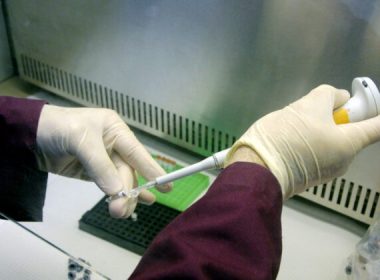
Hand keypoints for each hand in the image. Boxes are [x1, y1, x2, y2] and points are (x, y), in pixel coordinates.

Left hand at [36, 105, 171, 217]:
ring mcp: (104, 160)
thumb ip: (100, 166)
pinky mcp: (94, 173)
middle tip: (121, 210)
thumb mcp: (80, 141)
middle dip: (127, 191)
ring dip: (123, 197)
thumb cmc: (58, 127)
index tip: (167, 185)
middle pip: (127, 171)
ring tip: (122, 213)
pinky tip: (132, 204)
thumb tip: (119, 192)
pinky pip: (110, 186)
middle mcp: (114, 145)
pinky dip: (118, 196)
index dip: (152, 169)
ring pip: (121, 181)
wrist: (31, 135)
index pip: (137, 152)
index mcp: (115, 130)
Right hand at [226, 85, 379, 198]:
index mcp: (349, 144)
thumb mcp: (309, 105)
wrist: (257, 167)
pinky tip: (287, 139)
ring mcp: (324, 171)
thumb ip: (329, 95)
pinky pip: (313, 152)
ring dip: (316, 129)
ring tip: (292, 125)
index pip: (378, 127)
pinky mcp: (306, 175)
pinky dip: (305, 142)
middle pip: (348, 132)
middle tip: (311, 109)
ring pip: (327, 141)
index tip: (367, 102)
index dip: (376, 110)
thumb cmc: (286, 137)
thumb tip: (339, 99)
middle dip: (334, 117)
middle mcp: (342, 161)